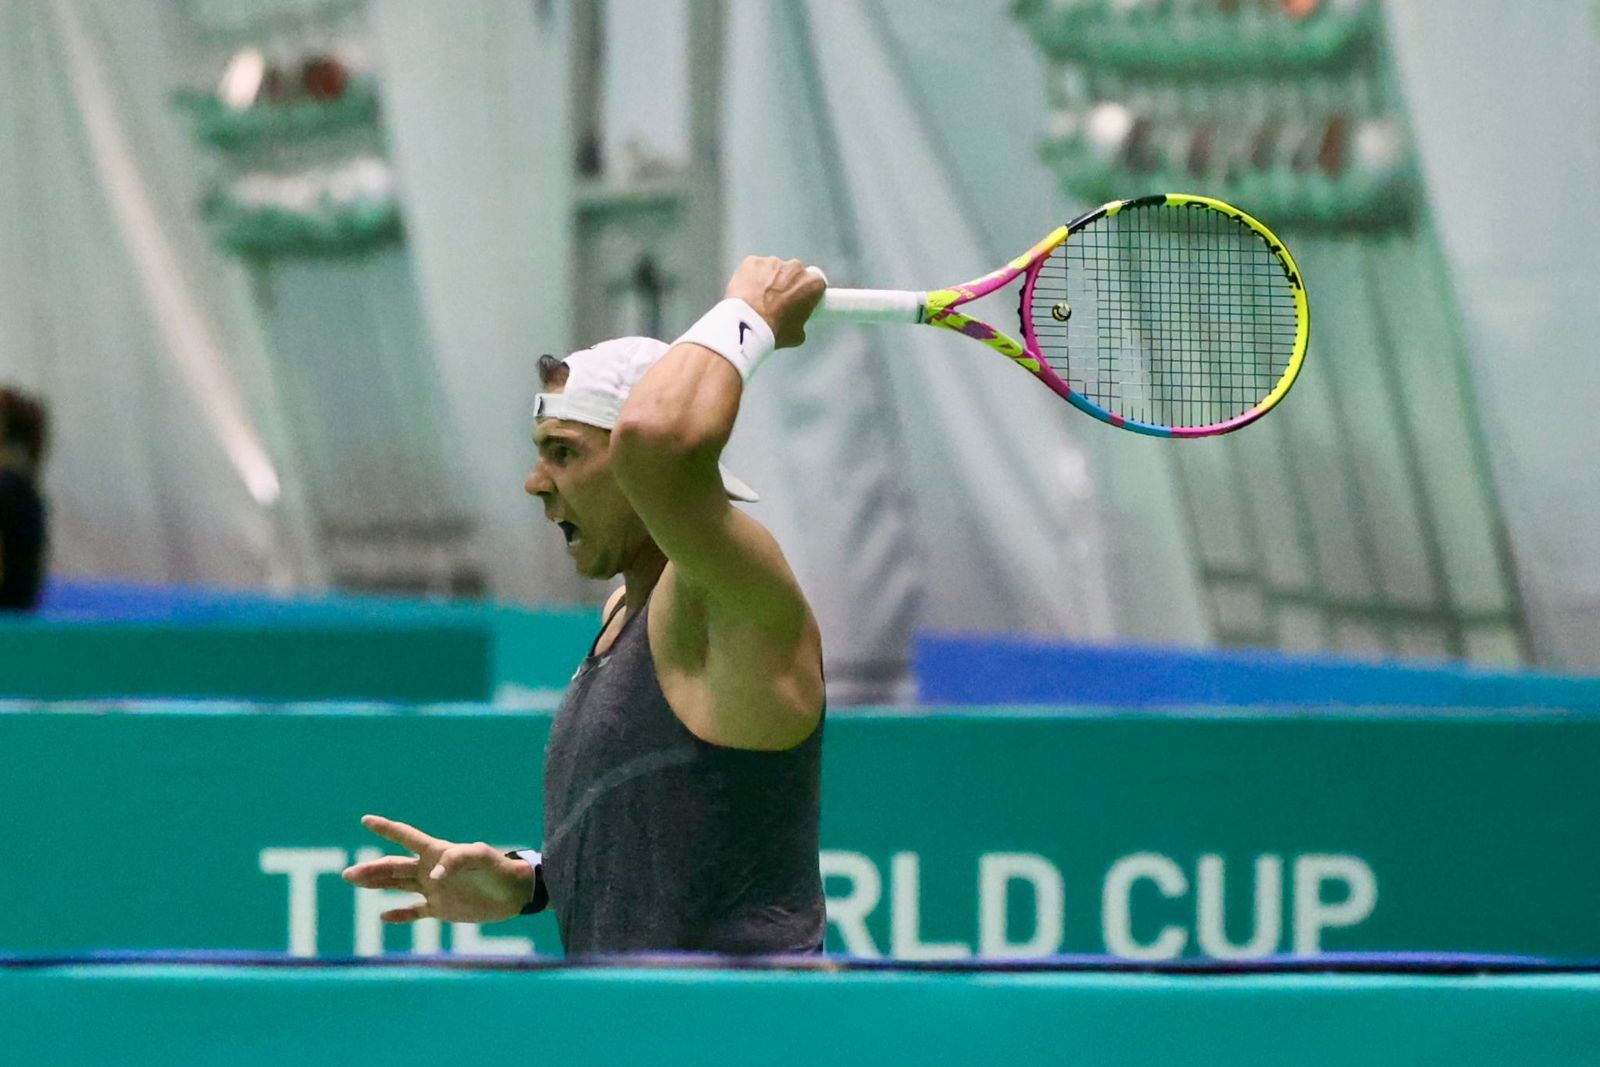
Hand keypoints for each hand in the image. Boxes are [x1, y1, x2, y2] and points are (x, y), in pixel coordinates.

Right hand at [340, 814, 531, 924]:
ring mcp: (434, 889)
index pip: (407, 837)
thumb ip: (458, 860)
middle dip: (372, 869)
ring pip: (398, 885)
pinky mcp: (441, 909)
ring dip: (377, 884)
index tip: (366, 820)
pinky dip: (400, 914)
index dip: (387, 829)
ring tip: (354, 881)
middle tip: (349, 874)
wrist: (513, 893)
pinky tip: (384, 916)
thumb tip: (433, 875)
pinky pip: (415, 911)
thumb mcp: (481, 858)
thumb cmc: (498, 869)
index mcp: (438, 852)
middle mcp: (431, 869)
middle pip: (394, 867)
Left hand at [725, 256, 826, 348]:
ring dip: (769, 280)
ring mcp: (772, 262)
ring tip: (758, 299)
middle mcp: (795, 267)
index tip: (800, 301)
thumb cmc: (774, 331)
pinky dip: (752, 277)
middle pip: (794, 273)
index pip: (816, 283)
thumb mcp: (797, 335)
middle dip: (788, 284)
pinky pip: (755, 268)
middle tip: (777, 302)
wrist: (746, 325)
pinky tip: (747, 292)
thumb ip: (800, 322)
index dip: (808, 293)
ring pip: (773, 269)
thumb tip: (795, 323)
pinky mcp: (752, 261)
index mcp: (812, 284)